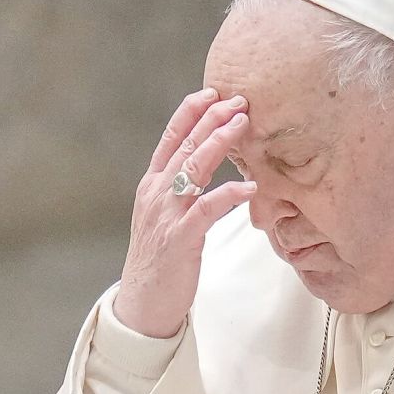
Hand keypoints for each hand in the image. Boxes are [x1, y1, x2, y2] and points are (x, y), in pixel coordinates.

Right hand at [114, 88, 254, 337]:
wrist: (143, 303)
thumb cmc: (161, 258)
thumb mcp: (165, 215)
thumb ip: (181, 187)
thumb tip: (206, 161)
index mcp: (152, 185)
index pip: (170, 138)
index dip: (190, 111)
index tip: (212, 91)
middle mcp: (156, 193)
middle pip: (184, 145)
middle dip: (211, 119)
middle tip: (238, 100)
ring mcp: (165, 215)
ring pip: (192, 168)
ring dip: (219, 143)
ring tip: (243, 125)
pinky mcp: (180, 239)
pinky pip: (206, 210)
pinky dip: (228, 195)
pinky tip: (249, 187)